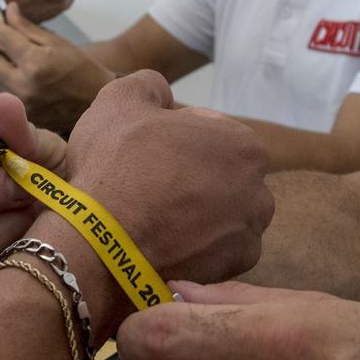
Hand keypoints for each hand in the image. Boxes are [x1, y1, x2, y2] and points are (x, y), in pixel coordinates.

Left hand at [0, 2, 114, 133]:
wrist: (97, 102)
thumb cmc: (81, 69)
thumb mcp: (56, 43)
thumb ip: (27, 28)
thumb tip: (7, 11)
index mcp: (35, 63)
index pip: (1, 38)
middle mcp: (24, 86)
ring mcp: (21, 105)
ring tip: (10, 59)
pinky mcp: (21, 117)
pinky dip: (2, 83)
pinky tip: (15, 77)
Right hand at [0, 72, 272, 330]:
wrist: (100, 245)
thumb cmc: (115, 166)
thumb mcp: (119, 100)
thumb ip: (149, 84)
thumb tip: (163, 95)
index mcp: (244, 146)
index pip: (210, 132)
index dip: (172, 136)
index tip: (144, 150)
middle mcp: (259, 193)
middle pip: (219, 176)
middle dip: (189, 177)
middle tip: (146, 184)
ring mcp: (248, 239)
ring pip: (218, 217)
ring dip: (193, 214)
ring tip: (150, 218)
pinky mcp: (229, 274)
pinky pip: (210, 253)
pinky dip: (190, 248)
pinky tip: (158, 244)